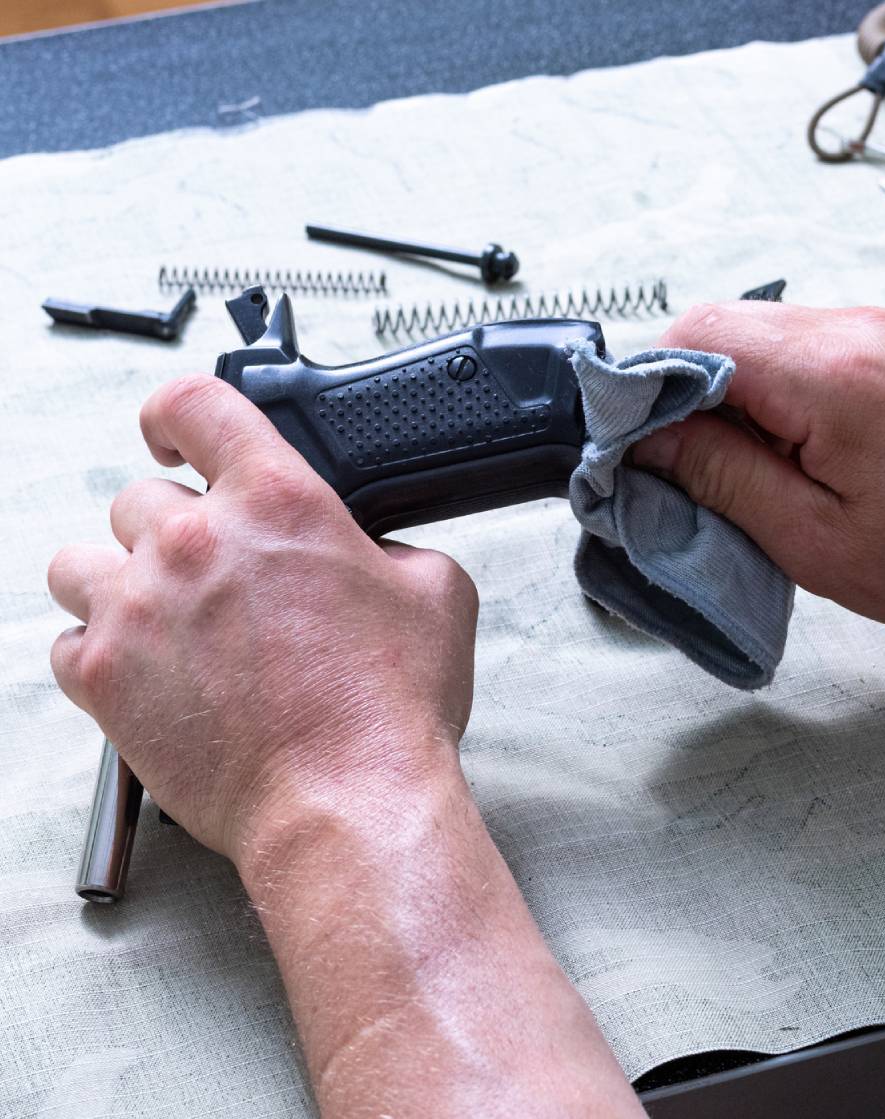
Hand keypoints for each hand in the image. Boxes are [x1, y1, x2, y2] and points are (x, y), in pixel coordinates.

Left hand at [48, 374, 477, 862]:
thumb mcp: (437, 595)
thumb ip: (392, 550)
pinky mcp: (106, 676)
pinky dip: (101, 651)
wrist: (347, 800)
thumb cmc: (390, 708)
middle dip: (173, 529)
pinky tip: (146, 671)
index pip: (195, 404)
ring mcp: (140, 606)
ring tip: (164, 620)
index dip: (177, 413)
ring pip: (81, 562)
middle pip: (137, 497)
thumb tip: (372, 555)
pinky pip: (68, 641)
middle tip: (211, 576)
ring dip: (120, 582)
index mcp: (278, 502)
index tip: (174, 436)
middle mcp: (197, 541)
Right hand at [635, 302, 884, 636]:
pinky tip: (809, 445)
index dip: (646, 390)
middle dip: (687, 392)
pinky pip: (818, 341)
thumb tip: (650, 440)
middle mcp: (860, 324)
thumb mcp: (820, 540)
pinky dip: (788, 386)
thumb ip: (722, 479)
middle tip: (694, 466)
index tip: (636, 447)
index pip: (691, 337)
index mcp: (829, 372)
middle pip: (723, 325)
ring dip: (739, 392)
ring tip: (760, 466)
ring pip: (769, 333)